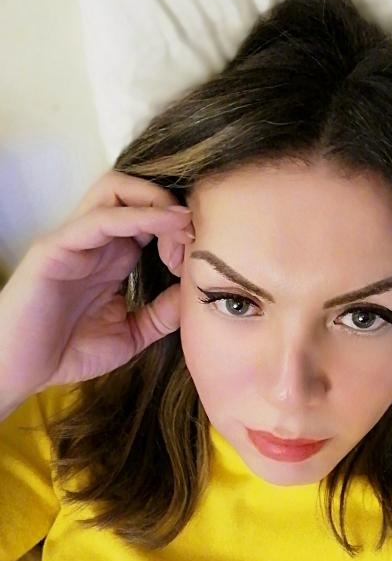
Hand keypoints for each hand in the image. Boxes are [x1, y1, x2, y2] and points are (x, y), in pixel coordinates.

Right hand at [0, 170, 194, 403]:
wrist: (21, 372)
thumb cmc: (69, 352)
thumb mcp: (131, 334)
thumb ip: (161, 314)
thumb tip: (194, 293)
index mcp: (113, 257)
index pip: (150, 217)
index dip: (181, 228)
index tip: (201, 258)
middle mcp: (97, 241)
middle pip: (136, 190)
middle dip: (172, 206)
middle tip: (192, 242)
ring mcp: (76, 239)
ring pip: (117, 188)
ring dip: (158, 203)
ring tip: (181, 232)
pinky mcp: (57, 247)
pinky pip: (101, 218)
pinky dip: (140, 215)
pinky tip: (166, 226)